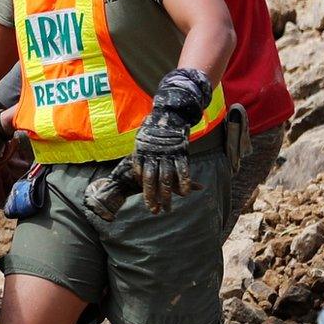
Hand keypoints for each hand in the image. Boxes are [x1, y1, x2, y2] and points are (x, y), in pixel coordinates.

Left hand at [133, 69, 209, 212]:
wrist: (169, 113)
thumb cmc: (153, 129)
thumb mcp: (140, 141)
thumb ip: (140, 156)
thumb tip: (137, 173)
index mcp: (142, 153)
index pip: (142, 176)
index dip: (145, 190)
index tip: (148, 202)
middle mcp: (154, 155)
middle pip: (153, 181)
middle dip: (154, 198)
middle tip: (155, 211)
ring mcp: (168, 154)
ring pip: (167, 178)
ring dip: (167, 195)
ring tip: (167, 207)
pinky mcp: (181, 152)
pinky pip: (182, 169)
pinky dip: (184, 182)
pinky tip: (186, 193)